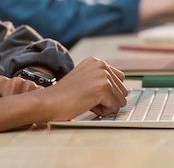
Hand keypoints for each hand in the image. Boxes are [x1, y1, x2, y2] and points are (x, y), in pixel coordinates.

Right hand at [0, 58, 127, 137]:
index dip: (107, 92)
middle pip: (123, 90)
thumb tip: (122, 93)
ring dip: (106, 106)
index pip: (119, 80)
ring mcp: (103, 75)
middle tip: (86, 98)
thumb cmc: (64, 96)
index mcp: (95, 61)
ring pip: (121, 99)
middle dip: (108, 100)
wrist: (50, 101)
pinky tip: (88, 105)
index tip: (89, 93)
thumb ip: (100, 81)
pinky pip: (115, 107)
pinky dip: (104, 111)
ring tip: (87, 101)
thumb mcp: (84, 81)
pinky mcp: (104, 87)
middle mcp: (101, 64)